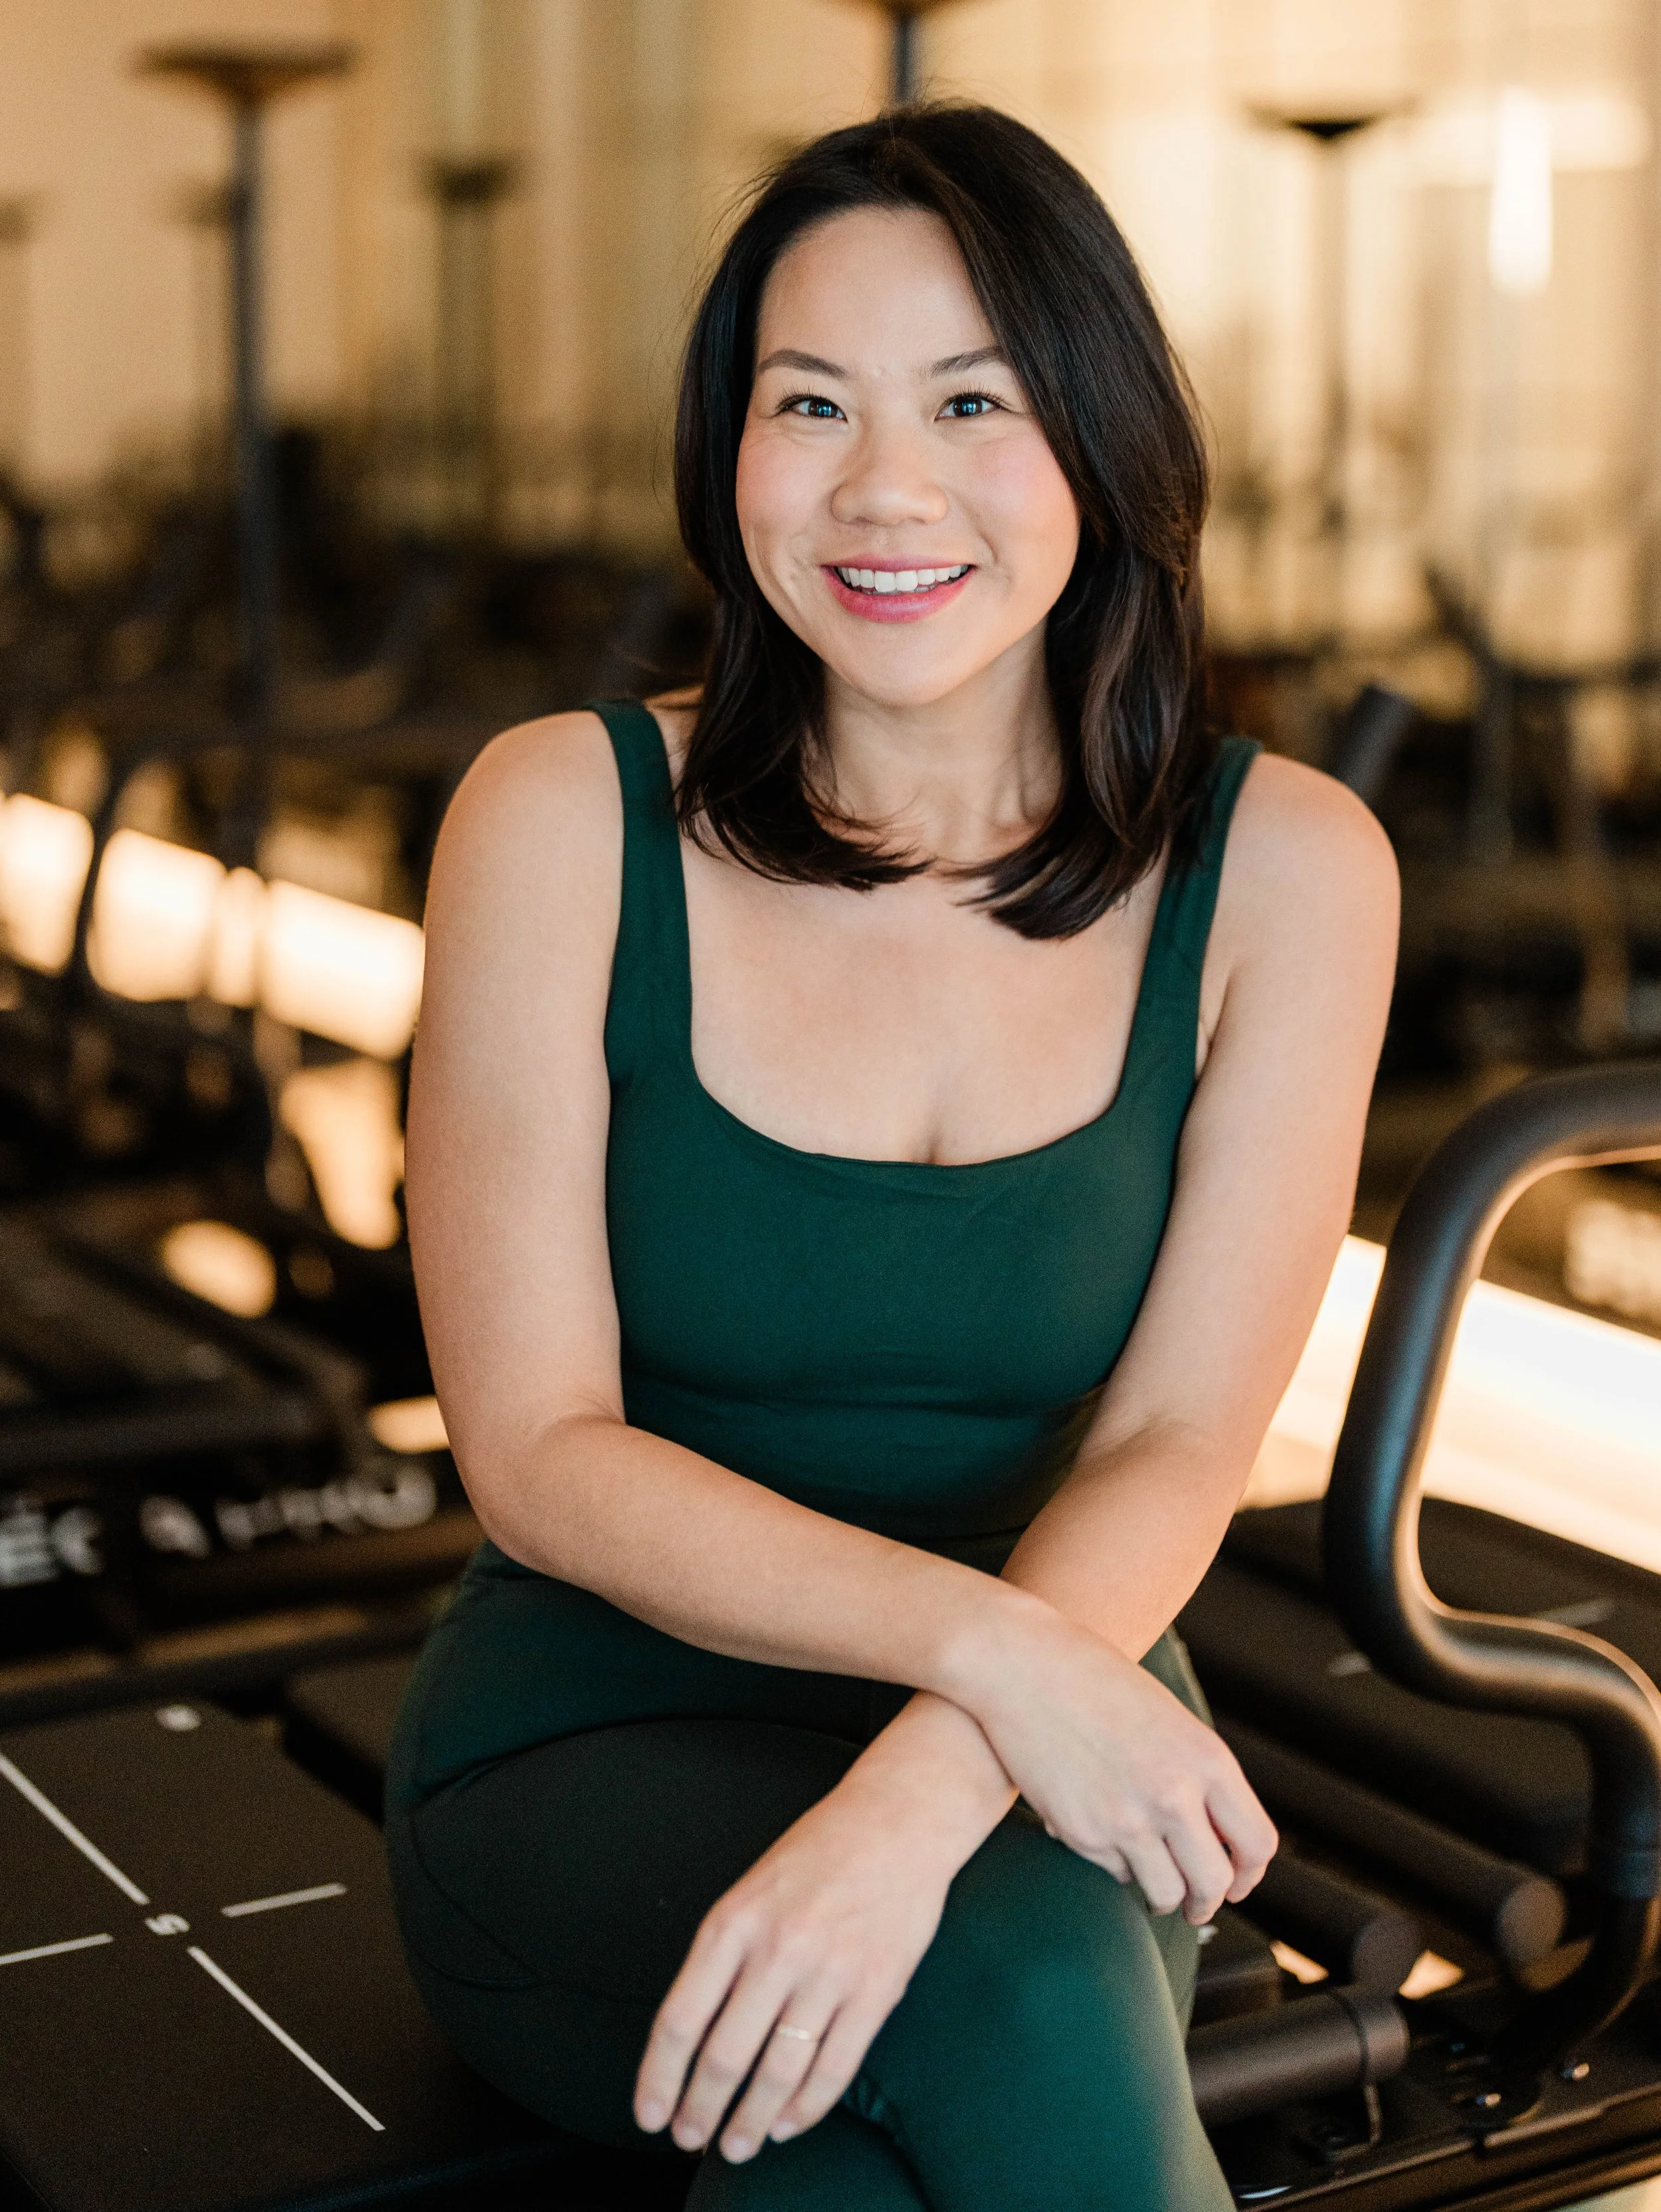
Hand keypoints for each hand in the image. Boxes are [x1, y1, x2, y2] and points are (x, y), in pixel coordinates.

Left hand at [633, 1761, 961, 2164]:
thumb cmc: (820, 1853)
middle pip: (724, 2056)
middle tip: (690, 2138)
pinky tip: (787, 2124)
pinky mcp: (877, 1989)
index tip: (648, 2114)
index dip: (659, 2078)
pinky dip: (806, 2108)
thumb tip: (693, 2037)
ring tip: (738, 2145)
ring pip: (778, 2072)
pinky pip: (835, 2067)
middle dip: (700, 2111)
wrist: (899, 1820)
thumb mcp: (751, 1890)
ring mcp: (830, 1971)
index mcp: (734, 1921)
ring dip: (752, 2121)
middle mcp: (778, 1949)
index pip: (680, 2019)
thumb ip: (723, 1956)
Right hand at [963, 1603, 1276, 1923]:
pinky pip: (1114, 1872)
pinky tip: (1103, 1835)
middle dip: (1206, 1902)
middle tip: (1194, 1905)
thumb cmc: (1094, 1680)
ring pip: (1164, 1893)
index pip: (1256, 1842)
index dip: (1249, 1874)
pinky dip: (1115, 1865)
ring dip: (1162, 1896)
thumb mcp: (1168, 1718)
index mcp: (1206, 1759)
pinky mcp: (1082, 1833)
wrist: (1022, 1665)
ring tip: (1153, 1887)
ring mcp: (1126, 1818)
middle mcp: (1173, 1795)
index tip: (1236, 1882)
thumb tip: (1216, 1836)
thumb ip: (1196, 1773)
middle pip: (1214, 1882)